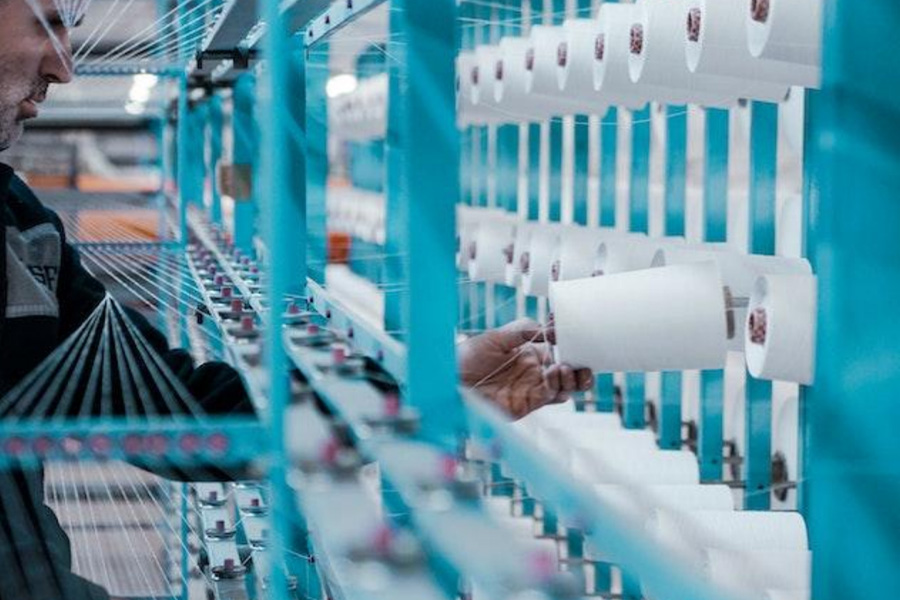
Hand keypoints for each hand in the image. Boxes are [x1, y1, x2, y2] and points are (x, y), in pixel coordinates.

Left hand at [458, 319, 593, 418]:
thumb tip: (550, 330)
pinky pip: (551, 397)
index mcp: (529, 353)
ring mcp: (532, 389)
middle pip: (568, 372)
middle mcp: (534, 372)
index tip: (574, 332)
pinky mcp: (527, 404)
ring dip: (572, 377)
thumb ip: (523, 330)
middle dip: (581, 366)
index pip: (559, 348)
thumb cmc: (466, 358)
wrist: (448, 382)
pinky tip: (556, 374)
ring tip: (565, 366)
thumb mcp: (496, 336)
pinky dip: (558, 386)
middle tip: (583, 358)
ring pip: (565, 387)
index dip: (570, 342)